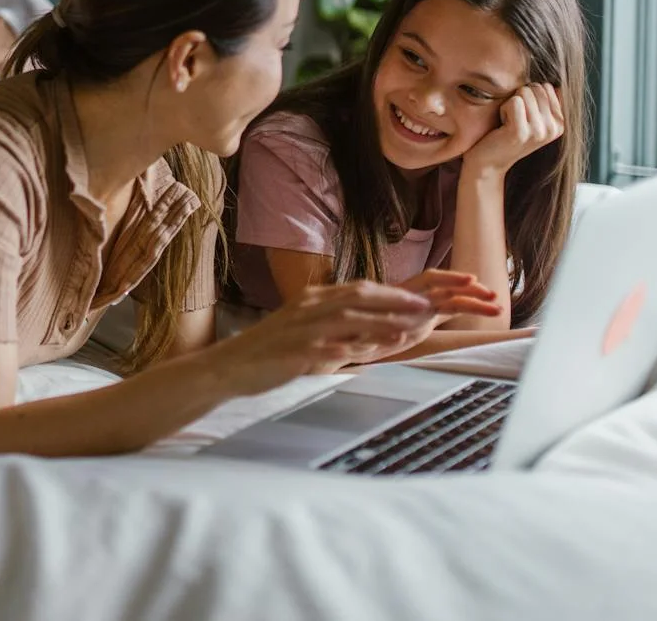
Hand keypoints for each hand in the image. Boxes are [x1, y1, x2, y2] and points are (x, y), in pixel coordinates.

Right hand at [207, 278, 499, 395]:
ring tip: (412, 329)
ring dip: (383, 322)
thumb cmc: (269, 351)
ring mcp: (302, 329)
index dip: (392, 293)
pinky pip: (331, 348)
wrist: (231, 365)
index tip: (420, 299)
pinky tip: (376, 353)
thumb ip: (332, 326)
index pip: (359, 290)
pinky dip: (356, 348)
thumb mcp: (303, 329)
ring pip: (349, 319)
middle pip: (359, 297)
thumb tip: (366, 330)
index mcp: (312, 300)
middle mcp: (309, 308)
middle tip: (425, 308)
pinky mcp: (295, 351)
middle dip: (395, 302)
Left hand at [464, 84, 565, 177]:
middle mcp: (553, 129)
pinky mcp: (521, 133)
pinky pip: (514, 102)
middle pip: (536, 88)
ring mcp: (538, 132)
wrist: (488, 162)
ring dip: (510, 104)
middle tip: (514, 119)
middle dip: (519, 98)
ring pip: (524, 92)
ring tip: (508, 122)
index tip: (523, 115)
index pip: (546, 87)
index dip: (528, 96)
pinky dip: (503, 109)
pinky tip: (502, 126)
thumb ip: (545, 101)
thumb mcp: (532, 118)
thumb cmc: (506, 134)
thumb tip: (557, 82)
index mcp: (559, 124)